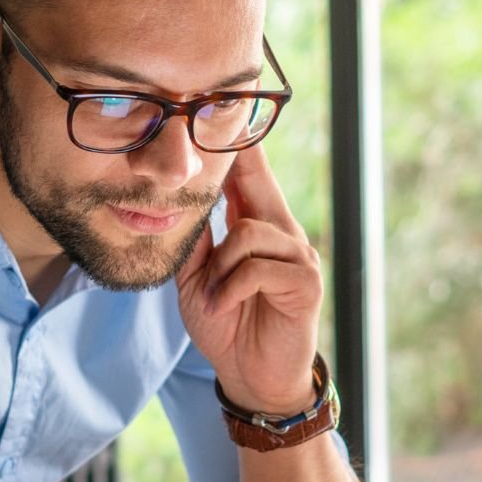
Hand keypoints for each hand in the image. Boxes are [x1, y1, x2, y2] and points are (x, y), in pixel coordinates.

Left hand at [176, 145, 322, 414]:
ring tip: (211, 296)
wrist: (252, 378)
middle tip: (222, 127)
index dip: (241, 143)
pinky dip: (230, 287)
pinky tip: (223, 305)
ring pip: (248, 232)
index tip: (230, 102)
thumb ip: (195, 242)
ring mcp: (298, 256)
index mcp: (258, 227)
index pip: (249, 175)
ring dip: (219, 268)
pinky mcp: (304, 283)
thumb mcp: (197, 280)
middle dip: (240, 158)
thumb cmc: (227, 325)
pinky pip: (256, 267)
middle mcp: (283, 233)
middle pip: (258, 183)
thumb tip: (177, 202)